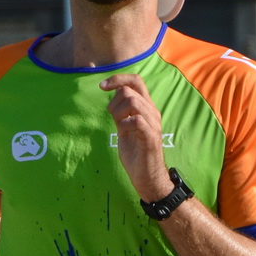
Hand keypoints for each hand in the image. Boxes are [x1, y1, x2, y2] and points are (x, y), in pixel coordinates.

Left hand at [101, 72, 173, 203]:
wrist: (147, 177)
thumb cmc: (136, 154)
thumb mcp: (124, 128)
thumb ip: (121, 112)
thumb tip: (113, 96)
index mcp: (147, 108)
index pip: (136, 80)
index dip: (118, 78)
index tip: (102, 87)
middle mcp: (152, 112)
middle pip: (129, 90)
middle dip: (113, 103)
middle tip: (113, 119)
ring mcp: (153, 124)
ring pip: (132, 101)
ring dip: (118, 113)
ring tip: (120, 128)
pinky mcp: (151, 137)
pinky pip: (136, 120)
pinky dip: (124, 124)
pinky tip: (124, 133)